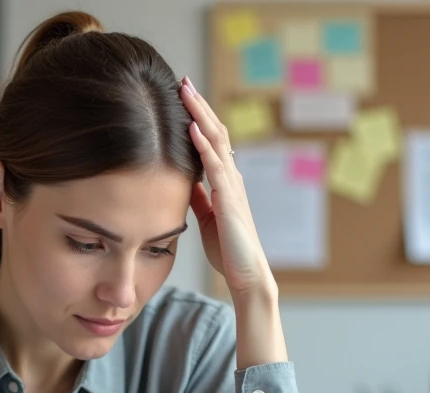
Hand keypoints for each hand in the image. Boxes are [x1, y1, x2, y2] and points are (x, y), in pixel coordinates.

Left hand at [179, 75, 275, 297]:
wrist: (246, 274)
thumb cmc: (228, 249)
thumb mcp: (207, 217)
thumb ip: (198, 196)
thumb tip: (185, 180)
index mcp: (225, 182)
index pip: (211, 141)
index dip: (197, 118)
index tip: (182, 97)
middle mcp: (231, 178)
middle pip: (215, 132)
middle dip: (199, 106)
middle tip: (183, 81)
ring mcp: (232, 186)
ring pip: (216, 141)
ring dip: (199, 114)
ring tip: (185, 91)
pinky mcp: (229, 200)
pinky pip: (215, 166)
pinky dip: (203, 145)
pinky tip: (190, 127)